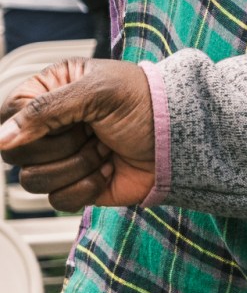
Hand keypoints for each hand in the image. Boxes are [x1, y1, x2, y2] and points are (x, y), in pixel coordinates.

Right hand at [0, 58, 158, 209]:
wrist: (183, 138)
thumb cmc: (149, 103)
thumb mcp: (98, 92)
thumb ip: (45, 109)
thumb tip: (2, 139)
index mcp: (50, 92)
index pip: (8, 115)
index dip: (29, 125)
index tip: (65, 120)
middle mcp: (51, 126)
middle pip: (16, 153)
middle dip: (62, 146)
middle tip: (94, 132)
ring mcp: (61, 158)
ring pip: (33, 180)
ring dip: (77, 166)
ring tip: (105, 149)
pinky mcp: (75, 186)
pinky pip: (58, 200)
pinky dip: (88, 187)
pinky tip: (110, 169)